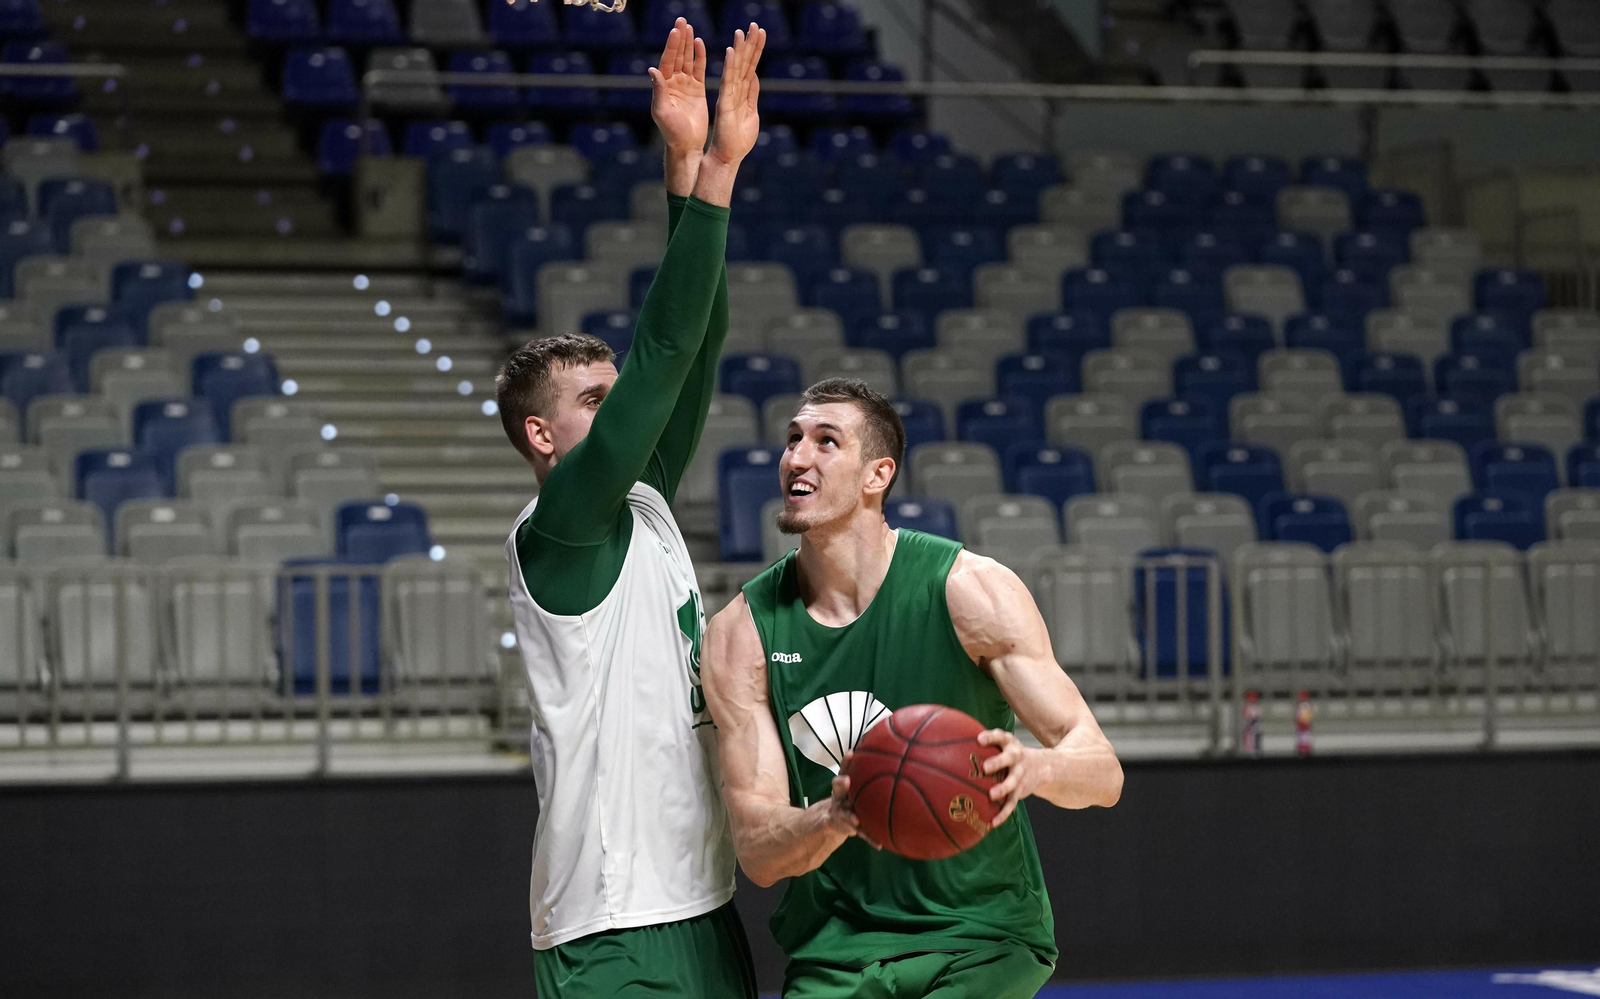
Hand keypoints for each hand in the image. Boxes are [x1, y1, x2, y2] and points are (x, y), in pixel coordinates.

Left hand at [648, 18, 708, 155]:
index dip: (671, 45)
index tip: (676, 31)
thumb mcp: (662, 111)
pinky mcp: (697, 90)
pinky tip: (700, 43)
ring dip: (688, 43)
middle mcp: (673, 82)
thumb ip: (658, 90)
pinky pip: (699, 69)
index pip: (667, 60)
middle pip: (677, 55)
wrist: (686, 144)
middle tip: (682, 20)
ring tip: (689, 27)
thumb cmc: (672, 131)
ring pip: (687, 59)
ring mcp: (685, 85)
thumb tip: (652, 69)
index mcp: (663, 85)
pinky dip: (699, 57)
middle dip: (679, 38)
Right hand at [707, 23, 765, 165]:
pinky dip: (730, 66)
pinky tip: (732, 51)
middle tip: (754, 24)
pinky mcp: (725, 103)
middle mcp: (735, 90)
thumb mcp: (751, 113)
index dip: (755, 50)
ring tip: (742, 31)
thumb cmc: (739, 139)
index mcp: (743, 92)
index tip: (760, 32)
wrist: (728, 156)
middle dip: (750, 44)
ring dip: (739, 49)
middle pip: (744, 63)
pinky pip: (728, 81)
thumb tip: (755, 76)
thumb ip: (752, 95)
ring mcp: (729, 95)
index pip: (751, 66)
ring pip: (736, 68)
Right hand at [826, 753, 878, 847]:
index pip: (844, 768)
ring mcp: (840, 811)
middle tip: (847, 781)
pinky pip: (860, 833)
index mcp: (845, 782)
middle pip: (837, 787)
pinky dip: (869, 838)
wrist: (835, 818)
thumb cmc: (855, 795)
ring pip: (843, 813)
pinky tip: (879, 845)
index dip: (847, 761)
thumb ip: (876, 773)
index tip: (851, 753)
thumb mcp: (862, 783)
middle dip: (842, 784)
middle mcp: (840, 795)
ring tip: (855, 820)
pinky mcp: (846, 826)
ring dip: (849, 816)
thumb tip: (905, 758)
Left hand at [977, 729, 1044, 827]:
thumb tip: (948, 742)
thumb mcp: (1002, 743)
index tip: (979, 739)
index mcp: (1009, 743)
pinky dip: (1003, 813)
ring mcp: (1020, 774)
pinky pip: (1012, 803)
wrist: (1042, 765)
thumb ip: (982, 742)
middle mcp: (1016, 757)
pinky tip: (992, 822)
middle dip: (998, 762)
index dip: (990, 737)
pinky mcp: (1021, 790)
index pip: (1000, 736)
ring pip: (1013, 782)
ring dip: (1003, 789)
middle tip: (985, 767)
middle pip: (1009, 758)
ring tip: (992, 795)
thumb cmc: (1010, 753)